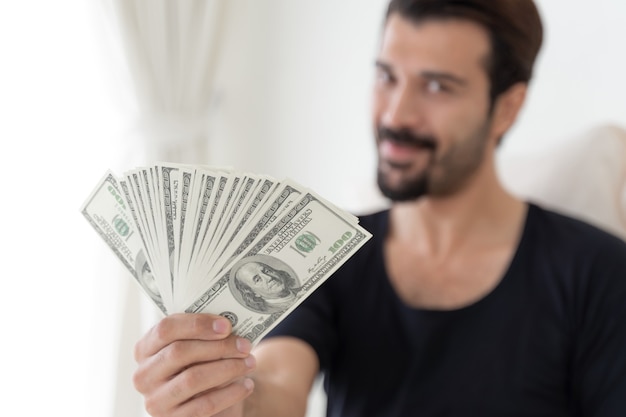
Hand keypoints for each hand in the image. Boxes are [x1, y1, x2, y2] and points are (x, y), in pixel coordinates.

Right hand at [133, 313, 255, 416]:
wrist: (210, 399)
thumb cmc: (204, 363)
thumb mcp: (199, 346)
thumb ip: (204, 333)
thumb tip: (227, 325)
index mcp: (146, 349)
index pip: (166, 329)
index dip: (197, 324)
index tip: (226, 325)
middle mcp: (144, 375)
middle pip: (179, 352)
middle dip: (217, 347)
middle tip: (244, 345)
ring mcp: (156, 401)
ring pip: (192, 378)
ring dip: (227, 368)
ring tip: (250, 362)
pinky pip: (204, 405)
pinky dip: (230, 393)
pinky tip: (247, 385)